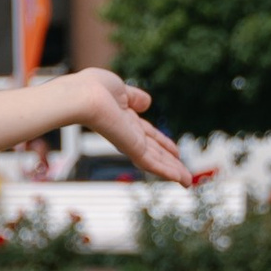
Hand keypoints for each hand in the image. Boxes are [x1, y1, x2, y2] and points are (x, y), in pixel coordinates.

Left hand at [69, 70, 190, 185]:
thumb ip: (133, 97)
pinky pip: (152, 163)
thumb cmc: (92, 87)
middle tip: (185, 176)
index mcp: (124, 118)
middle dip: (170, 163)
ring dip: (173, 172)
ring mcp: (129, 142)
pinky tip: (181, 180)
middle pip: (154, 152)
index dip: (163, 143)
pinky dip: (168, 172)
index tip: (176, 152)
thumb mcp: (119, 88)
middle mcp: (127, 133)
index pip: (148, 135)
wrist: (82, 95)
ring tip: (188, 183)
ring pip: (155, 161)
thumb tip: (147, 102)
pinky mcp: (131, 148)